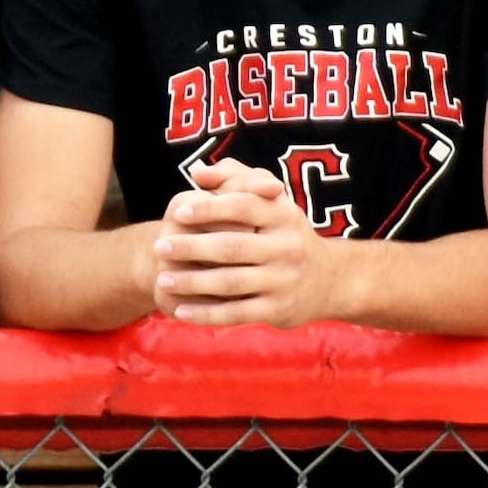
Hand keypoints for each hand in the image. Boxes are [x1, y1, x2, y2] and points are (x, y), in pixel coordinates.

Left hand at [153, 157, 331, 326]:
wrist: (328, 280)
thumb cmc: (283, 234)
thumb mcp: (272, 201)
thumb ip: (236, 178)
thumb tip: (198, 173)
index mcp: (285, 215)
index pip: (245, 205)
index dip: (210, 209)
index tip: (179, 213)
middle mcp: (288, 247)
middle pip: (233, 246)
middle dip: (192, 247)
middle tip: (160, 247)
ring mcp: (284, 281)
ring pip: (232, 282)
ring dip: (193, 282)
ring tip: (164, 279)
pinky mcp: (279, 310)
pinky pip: (237, 313)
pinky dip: (208, 314)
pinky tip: (182, 311)